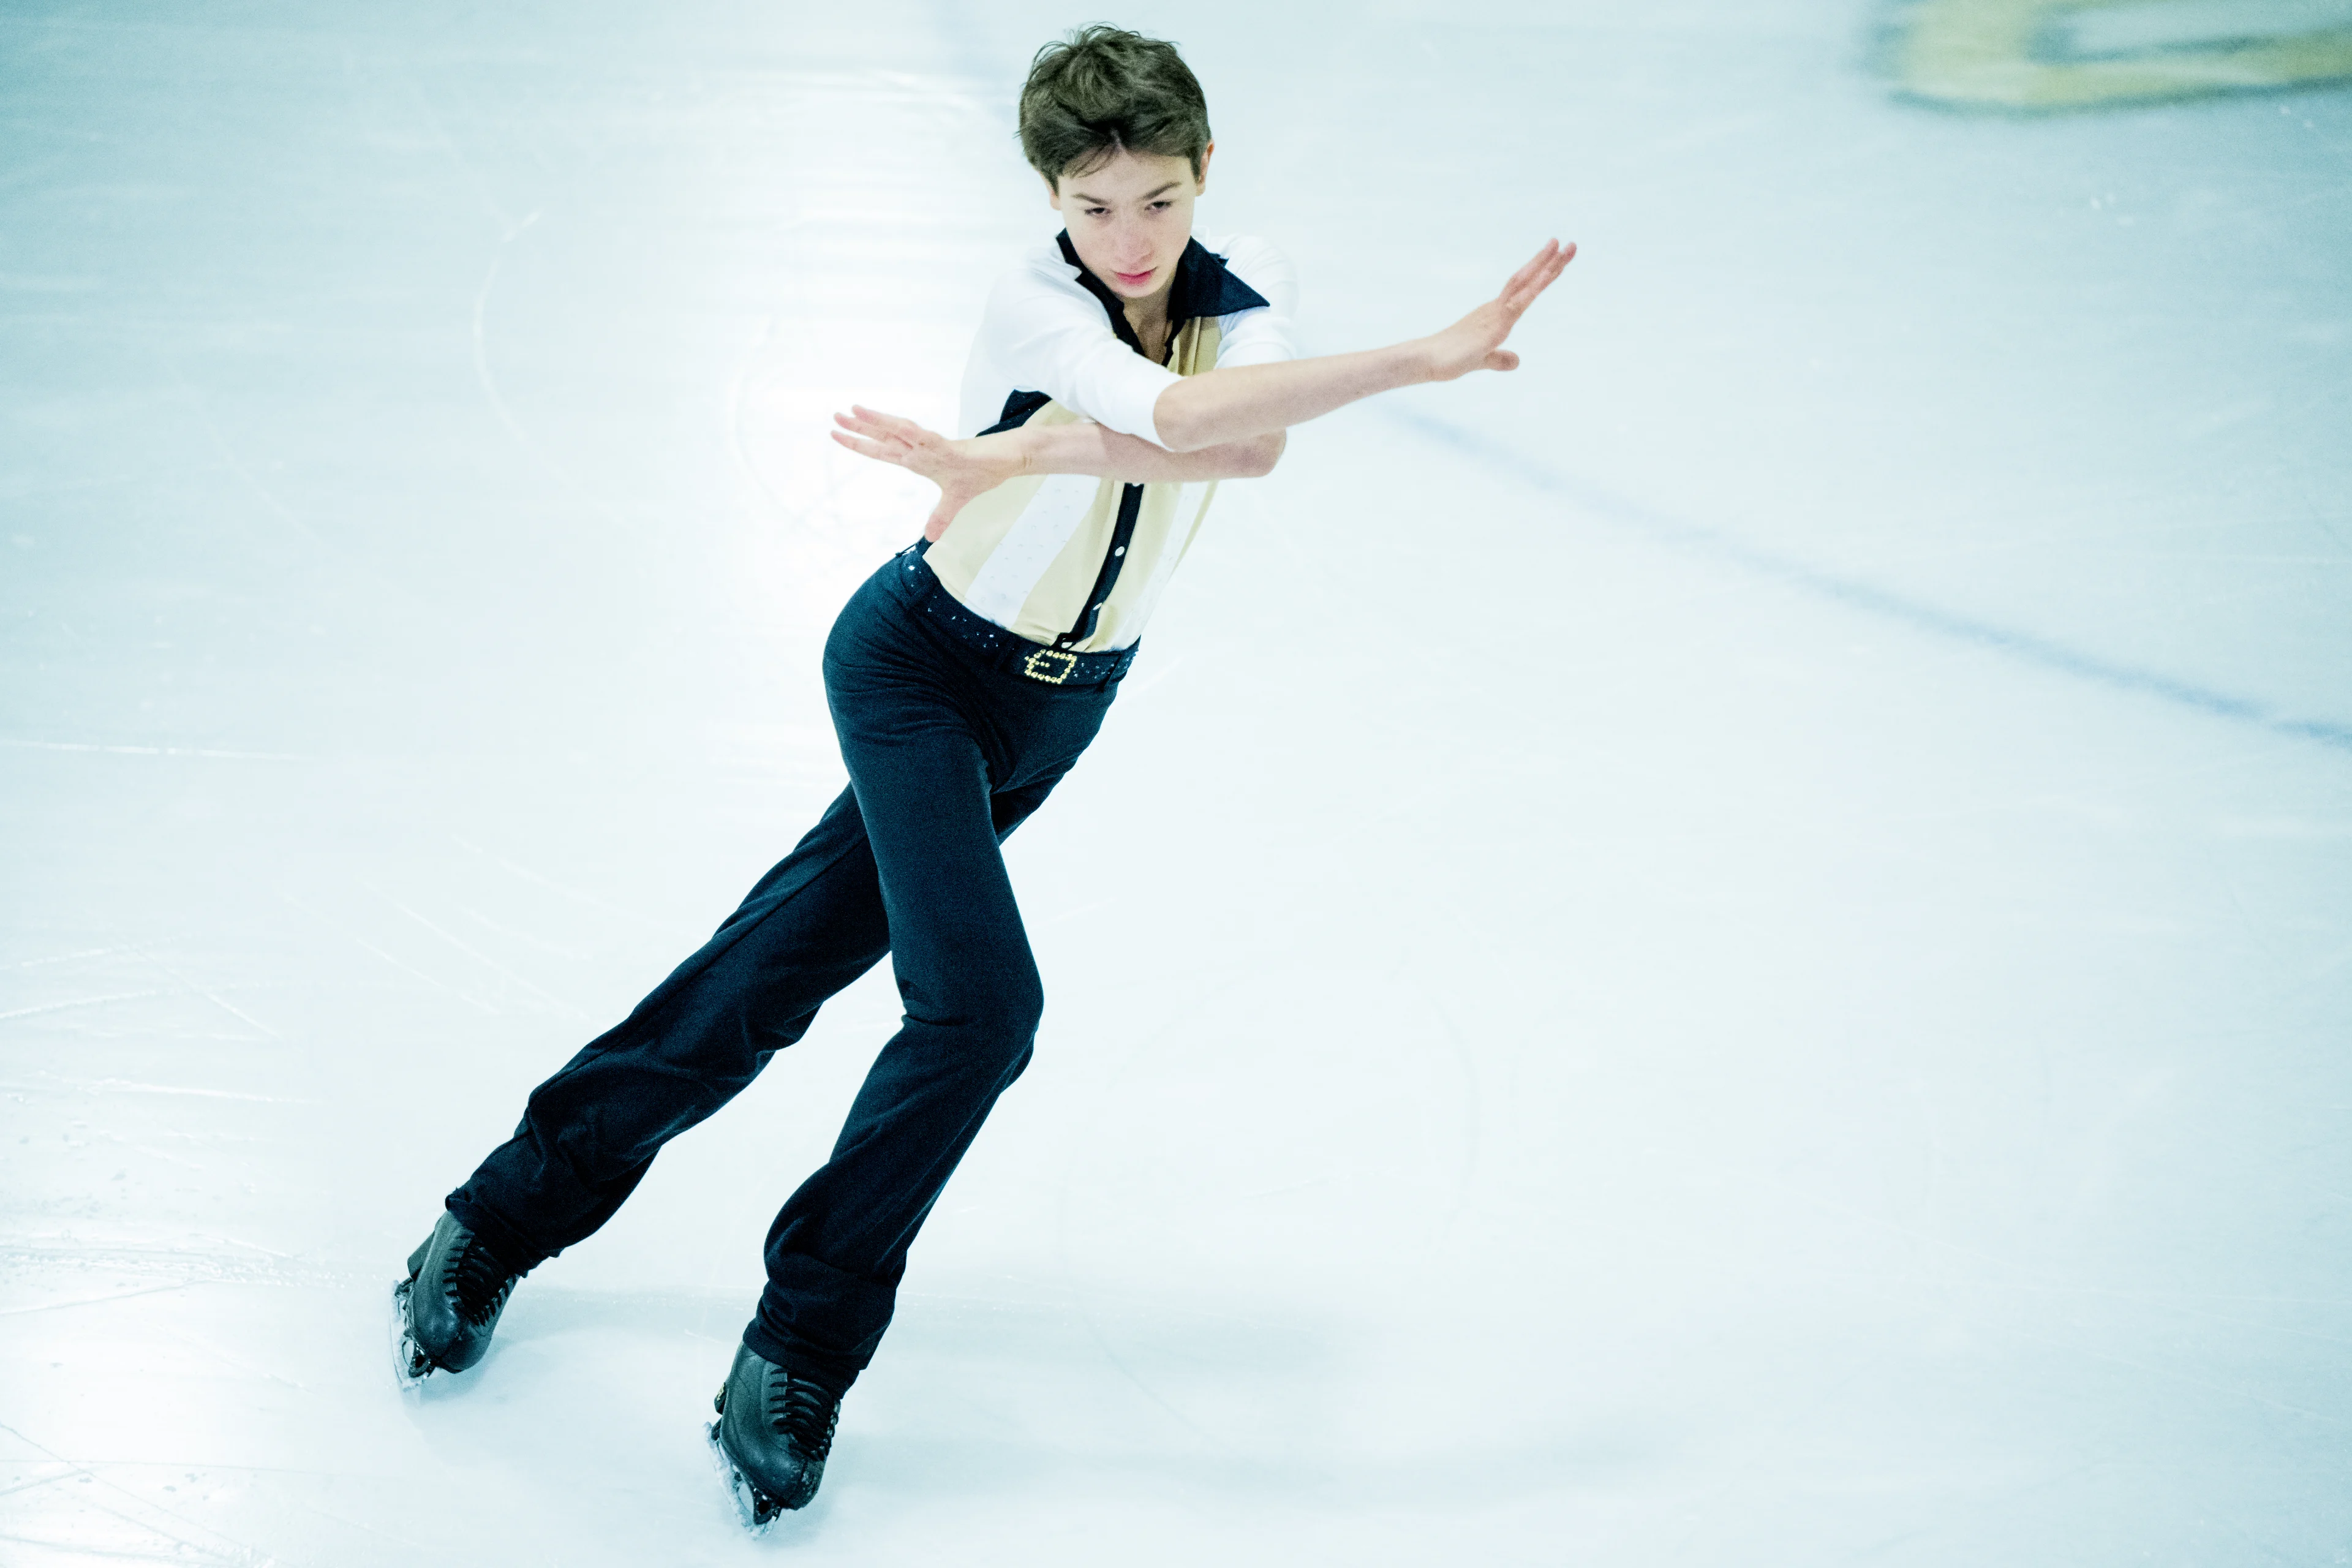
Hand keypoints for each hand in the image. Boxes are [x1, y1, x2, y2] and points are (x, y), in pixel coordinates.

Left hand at [829, 405, 1021, 539]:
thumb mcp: (955, 502)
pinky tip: (894, 424)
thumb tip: (930, 538)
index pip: (882, 450)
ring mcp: (933, 447)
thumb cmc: (982, 472)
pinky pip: (926, 438)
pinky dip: (910, 431)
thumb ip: (941, 517)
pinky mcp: (949, 448)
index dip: (860, 444)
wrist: (1007, 460)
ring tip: (854, 410)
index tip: (838, 435)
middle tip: (835, 417)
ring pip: (899, 431)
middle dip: (859, 428)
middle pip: (884, 436)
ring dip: (877, 422)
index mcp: (918, 460)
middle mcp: (920, 450)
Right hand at [1420, 239, 1575, 381]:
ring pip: (1524, 285)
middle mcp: (1497, 308)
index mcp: (1496, 314)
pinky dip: (1534, 288)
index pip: (1524, 290)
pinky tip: (1547, 275)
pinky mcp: (1494, 325)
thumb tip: (1516, 361)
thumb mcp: (1483, 360)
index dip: (1543, 275)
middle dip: (1550, 262)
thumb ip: (1499, 358)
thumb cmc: (1450, 359)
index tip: (1559, 259)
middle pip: (1527, 280)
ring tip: (1562, 247)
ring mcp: (1495, 314)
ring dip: (1545, 266)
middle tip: (1571, 244)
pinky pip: (1517, 303)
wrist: (1427, 361)